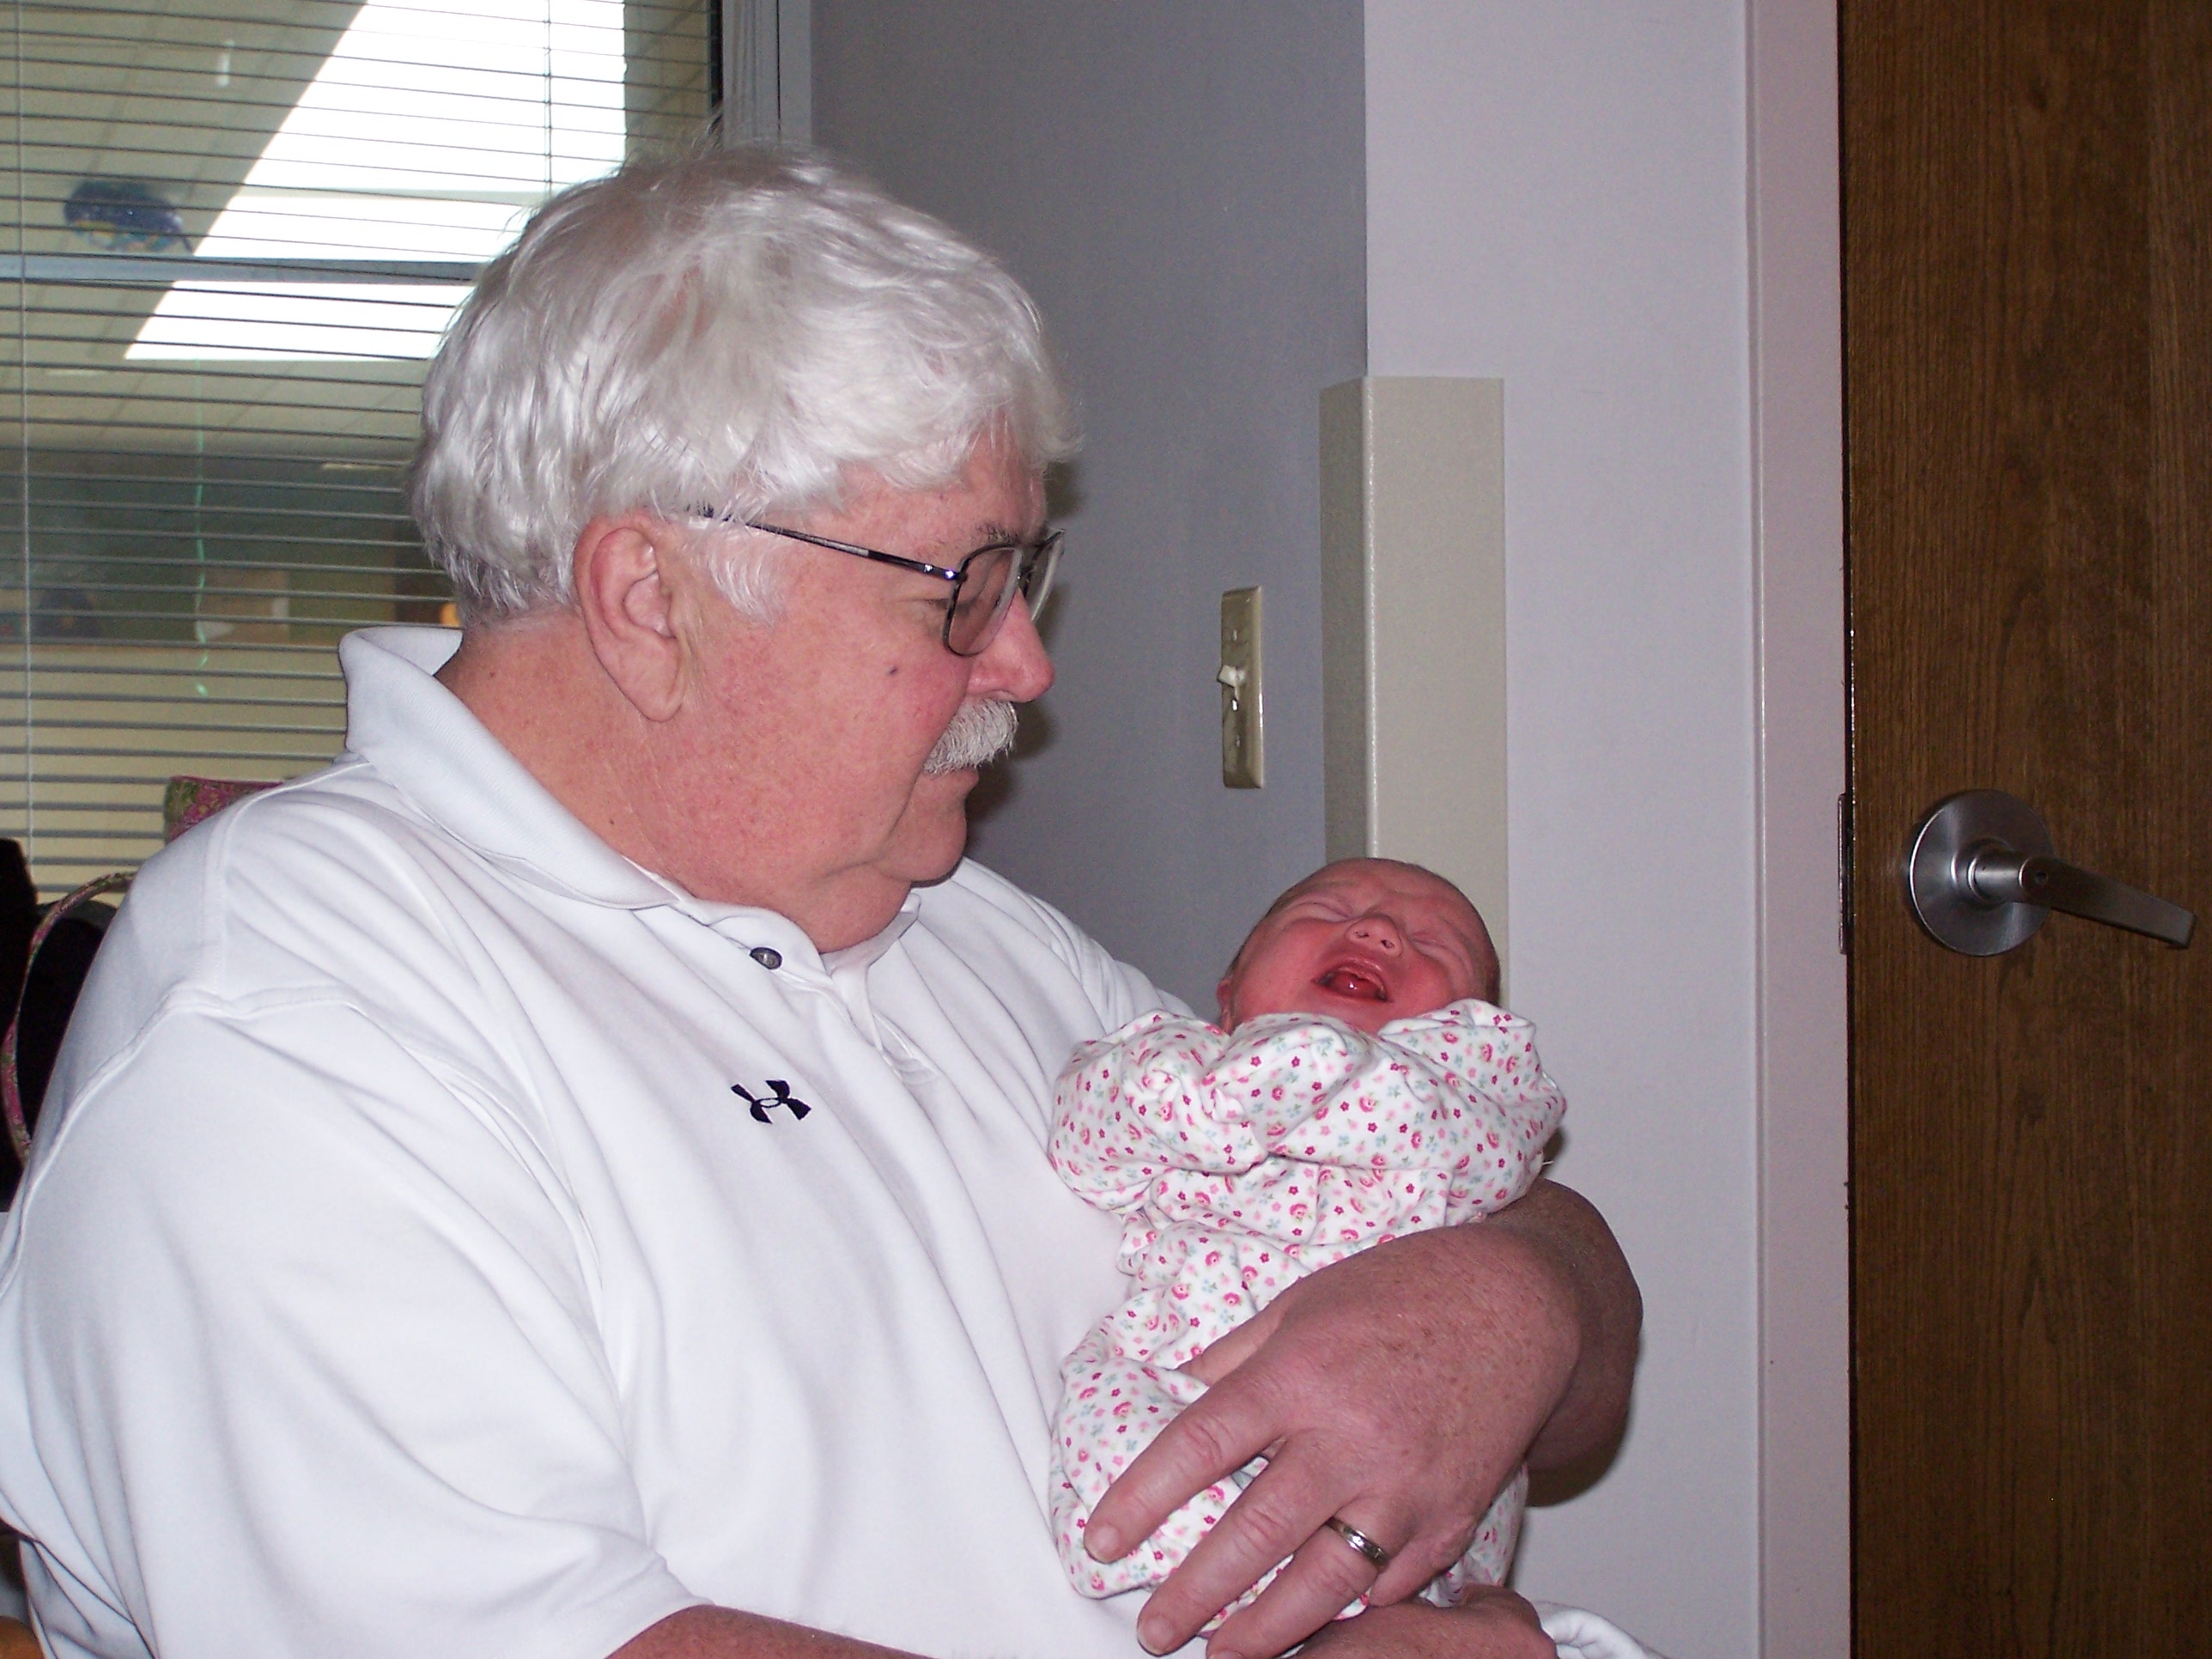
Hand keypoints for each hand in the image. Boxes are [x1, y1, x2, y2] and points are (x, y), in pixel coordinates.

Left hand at [1085, 1180, 1637, 1658]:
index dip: (1142, 1499)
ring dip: (1262, 1629)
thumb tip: (1177, 1395)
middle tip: (1152, 1628)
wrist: (1524, 1306)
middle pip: (1251, 1534)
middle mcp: (1349, 1437)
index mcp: (1301, 1373)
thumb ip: (1237, 1356)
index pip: (1199, 1446)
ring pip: (1320, 1583)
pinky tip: (1311, 1628)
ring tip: (1221, 1653)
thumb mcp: (1304, 1301)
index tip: (1101, 1539)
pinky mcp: (1450, 1519)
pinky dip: (1346, 1614)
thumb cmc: (1409, 1290)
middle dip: (1192, 1593)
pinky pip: (1389, 1587)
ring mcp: (1405, 1487)